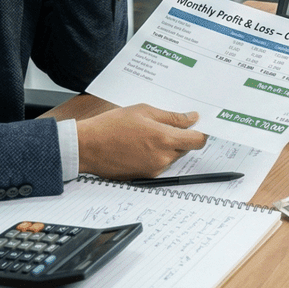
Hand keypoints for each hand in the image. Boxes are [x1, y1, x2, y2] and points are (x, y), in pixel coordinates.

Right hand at [75, 104, 207, 178]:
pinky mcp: (145, 176)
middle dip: (180, 137)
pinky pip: (159, 164)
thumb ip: (171, 117)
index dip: (201, 133)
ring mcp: (154, 169)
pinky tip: (139, 144)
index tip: (197, 126)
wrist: (87, 146)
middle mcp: (163, 158)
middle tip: (165, 124)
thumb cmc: (111, 126)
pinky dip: (155, 155)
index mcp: (164, 139)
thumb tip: (192, 119)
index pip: (198, 141)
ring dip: (167, 146)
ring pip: (172, 156)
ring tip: (146, 133)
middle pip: (185, 148)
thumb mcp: (143, 111)